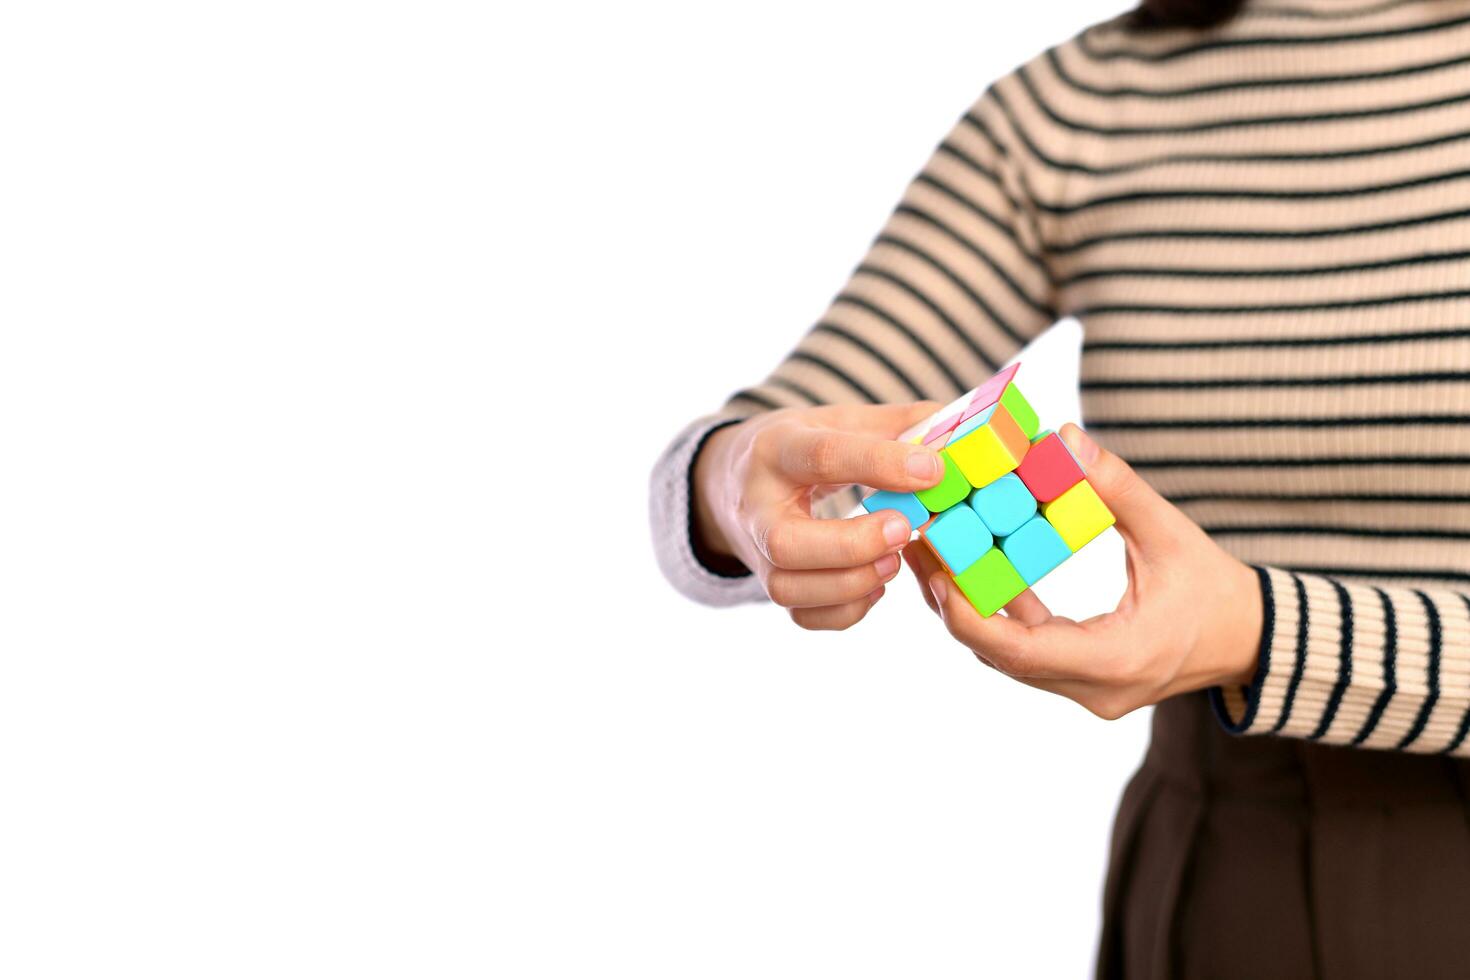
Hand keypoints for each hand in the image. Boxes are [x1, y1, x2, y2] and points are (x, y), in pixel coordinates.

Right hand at [693, 401, 943, 629]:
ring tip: (894, 561)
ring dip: (853, 582)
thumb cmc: (803, 447)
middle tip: (905, 530)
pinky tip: (875, 582)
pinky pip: (804, 615)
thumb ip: (897, 426)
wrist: (735, 480)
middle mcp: (756, 506)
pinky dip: (848, 608)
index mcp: (777, 449)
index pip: (821, 456)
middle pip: (786, 542)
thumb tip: (959, 435)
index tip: (932, 472)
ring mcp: (757, 553)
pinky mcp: (768, 585)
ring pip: (790, 588)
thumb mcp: (840, 420)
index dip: (879, 464)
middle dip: (853, 545)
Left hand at [903, 424, 1261, 718]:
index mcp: (1117, 661)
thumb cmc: (1218, 588)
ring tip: (934, 550)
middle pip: (1000, 655)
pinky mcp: (1082, 678)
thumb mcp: (1171, 533)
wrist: (1253, 640)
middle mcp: (1093, 689)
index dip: (971, 617)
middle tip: (918, 547)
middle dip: (953, 602)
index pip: (1022, 653)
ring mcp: (1086, 690)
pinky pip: (1026, 650)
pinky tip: (977, 563)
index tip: (937, 574)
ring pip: (1007, 655)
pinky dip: (1000, 611)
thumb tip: (1066, 439)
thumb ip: (1118, 487)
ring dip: (970, 606)